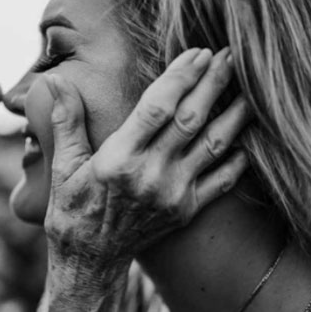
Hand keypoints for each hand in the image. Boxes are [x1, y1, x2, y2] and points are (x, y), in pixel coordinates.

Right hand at [43, 47, 251, 311]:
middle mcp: (151, 174)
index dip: (181, 77)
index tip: (198, 52)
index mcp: (119, 158)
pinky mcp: (188, 210)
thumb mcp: (63, 166)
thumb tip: (58, 82)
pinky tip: (251, 136)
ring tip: (252, 90)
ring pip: (214, 145)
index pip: (157, 108)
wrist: (90, 259)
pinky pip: (222, 181)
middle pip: (191, 119)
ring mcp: (174, 193)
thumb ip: (65, 122)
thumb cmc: (74, 208)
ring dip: (235, 115)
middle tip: (230, 56)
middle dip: (213, 84)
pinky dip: (240, 158)